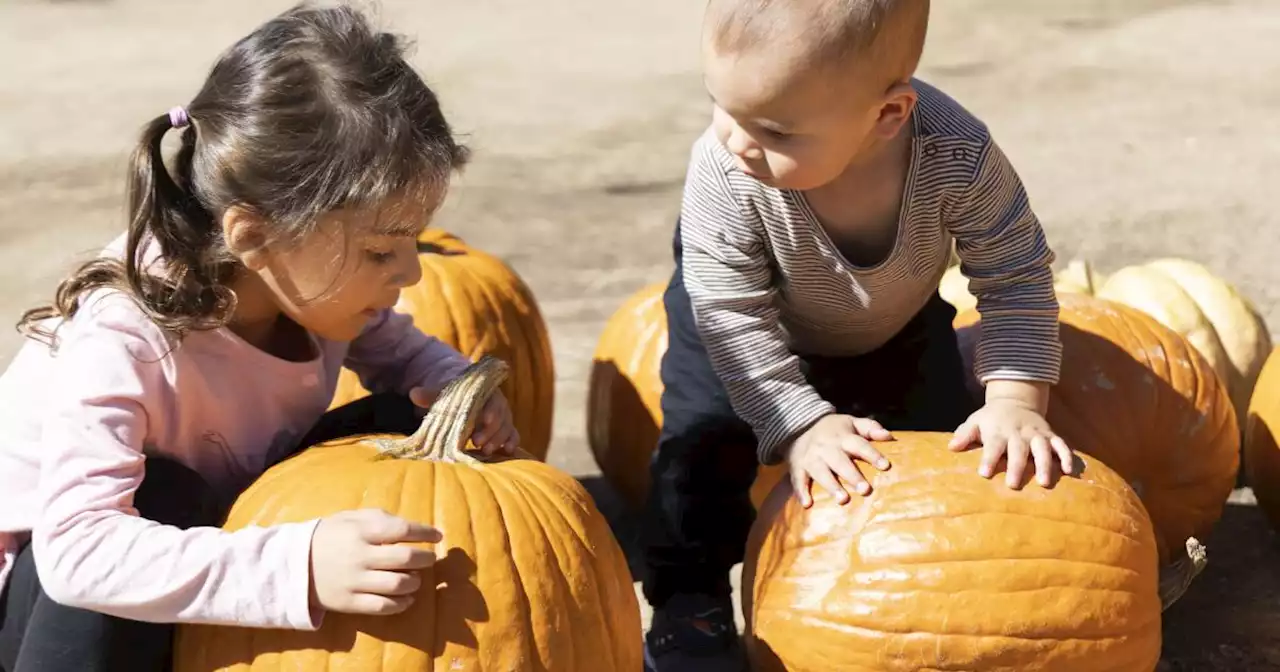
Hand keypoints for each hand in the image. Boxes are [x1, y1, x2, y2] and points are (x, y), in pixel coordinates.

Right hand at [309, 509, 440, 615]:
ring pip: (399, 584)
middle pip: (405, 558)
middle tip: (430, 557)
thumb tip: (411, 527)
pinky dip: (402, 603)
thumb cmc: (328, 536)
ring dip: (416, 581)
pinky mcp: (350, 603)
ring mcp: (355, 582)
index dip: (425, 532)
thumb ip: (379, 518)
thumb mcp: (350, 517)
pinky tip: (408, 597)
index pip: (402, 530)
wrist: (293, 564)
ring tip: (417, 577)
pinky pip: (384, 606)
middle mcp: (360, 556)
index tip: (437, 535)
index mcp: (361, 531)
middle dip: (425, 558)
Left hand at [410, 386, 518, 455]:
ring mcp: (502, 417)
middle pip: (500, 416)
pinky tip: (508, 451)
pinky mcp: (504, 429)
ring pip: (506, 427)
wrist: (463, 397)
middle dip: (490, 430)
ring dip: (498, 439)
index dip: (489, 409)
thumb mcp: (441, 394)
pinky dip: (512, 442)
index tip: (483, 420)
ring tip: (485, 451)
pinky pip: (513, 435)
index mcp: (483, 391)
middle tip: (476, 442)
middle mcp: (496, 403)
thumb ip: (429, 394)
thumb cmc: (452, 396)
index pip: (490, 399)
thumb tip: (413, 393)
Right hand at [786, 414, 892, 507]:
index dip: (872, 455)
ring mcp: (811, 458)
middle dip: (852, 476)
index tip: (885, 466)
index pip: (860, 445)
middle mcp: (827, 447)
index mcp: (843, 437)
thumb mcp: (851, 422)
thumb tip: (889, 436)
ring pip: (821, 472)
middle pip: (840, 462)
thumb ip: (870, 428)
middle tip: (865, 490)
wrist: (798, 426)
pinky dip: (801, 491)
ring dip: (831, 486)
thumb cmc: (834, 430)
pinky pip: (798, 479)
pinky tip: (808, 504)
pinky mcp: (797, 467)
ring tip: (843, 500)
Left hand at [948, 399, 1072, 487]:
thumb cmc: (991, 418)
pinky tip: (1069, 471)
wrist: (1014, 400)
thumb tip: (951, 447)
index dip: (989, 459)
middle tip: (1014, 485)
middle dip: (1017, 467)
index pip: (993, 446)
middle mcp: (1019, 433)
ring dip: (1045, 464)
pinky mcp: (1050, 435)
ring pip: (1042, 448)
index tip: (984, 474)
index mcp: (998, 432)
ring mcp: (1036, 434)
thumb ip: (964, 434)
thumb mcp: (975, 421)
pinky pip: (1061, 444)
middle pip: (1018, 450)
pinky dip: (1066, 456)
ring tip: (1044, 482)